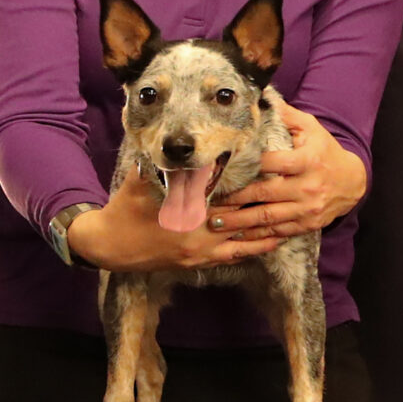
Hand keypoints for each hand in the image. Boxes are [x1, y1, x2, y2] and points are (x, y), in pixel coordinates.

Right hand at [66, 173, 282, 272]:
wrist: (109, 246)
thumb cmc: (124, 209)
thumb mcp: (139, 179)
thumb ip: (158, 160)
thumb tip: (172, 138)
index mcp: (188, 209)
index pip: (228, 194)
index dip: (252, 183)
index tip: (272, 171)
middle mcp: (199, 233)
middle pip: (242, 218)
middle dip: (266, 206)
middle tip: (292, 194)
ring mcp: (200, 251)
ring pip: (243, 241)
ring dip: (267, 231)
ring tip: (292, 220)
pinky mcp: (198, 263)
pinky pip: (232, 257)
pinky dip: (253, 250)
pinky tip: (269, 243)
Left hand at [208, 105, 366, 240]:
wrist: (352, 182)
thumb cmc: (324, 151)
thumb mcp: (311, 128)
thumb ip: (286, 116)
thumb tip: (261, 96)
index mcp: (308, 161)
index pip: (273, 163)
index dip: (248, 166)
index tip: (223, 169)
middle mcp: (307, 187)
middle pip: (265, 194)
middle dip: (235, 199)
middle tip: (208, 201)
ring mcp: (307, 209)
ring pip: (268, 217)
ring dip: (240, 222)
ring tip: (215, 222)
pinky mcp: (307, 224)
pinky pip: (278, 232)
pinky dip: (256, 236)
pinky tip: (237, 236)